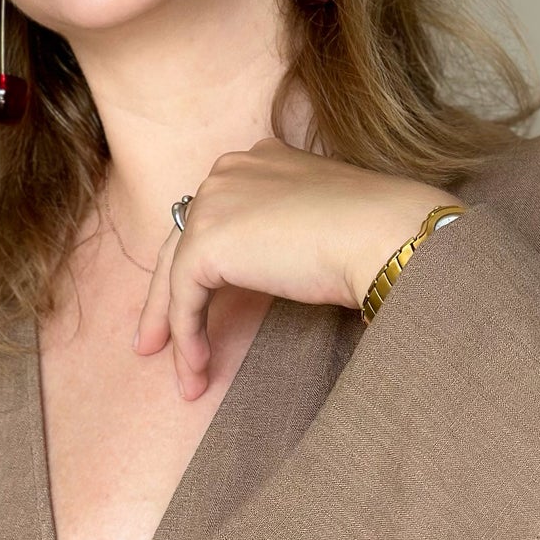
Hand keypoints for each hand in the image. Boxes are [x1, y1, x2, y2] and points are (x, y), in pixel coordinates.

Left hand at [131, 135, 455, 399]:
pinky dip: (188, 337)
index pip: (215, 219)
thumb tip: (287, 270)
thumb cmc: (374, 235)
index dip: (203, 266)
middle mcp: (226, 173)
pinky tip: (198, 371)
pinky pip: (184, 298)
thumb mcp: (324, 223)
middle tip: (158, 342)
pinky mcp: (206, 242)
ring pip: (177, 274)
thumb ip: (292, 233)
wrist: (381, 233)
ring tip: (185, 378)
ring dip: (176, 330)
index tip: (199, 304)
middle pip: (183, 243)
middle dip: (168, 299)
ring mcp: (212, 203)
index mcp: (256, 161)